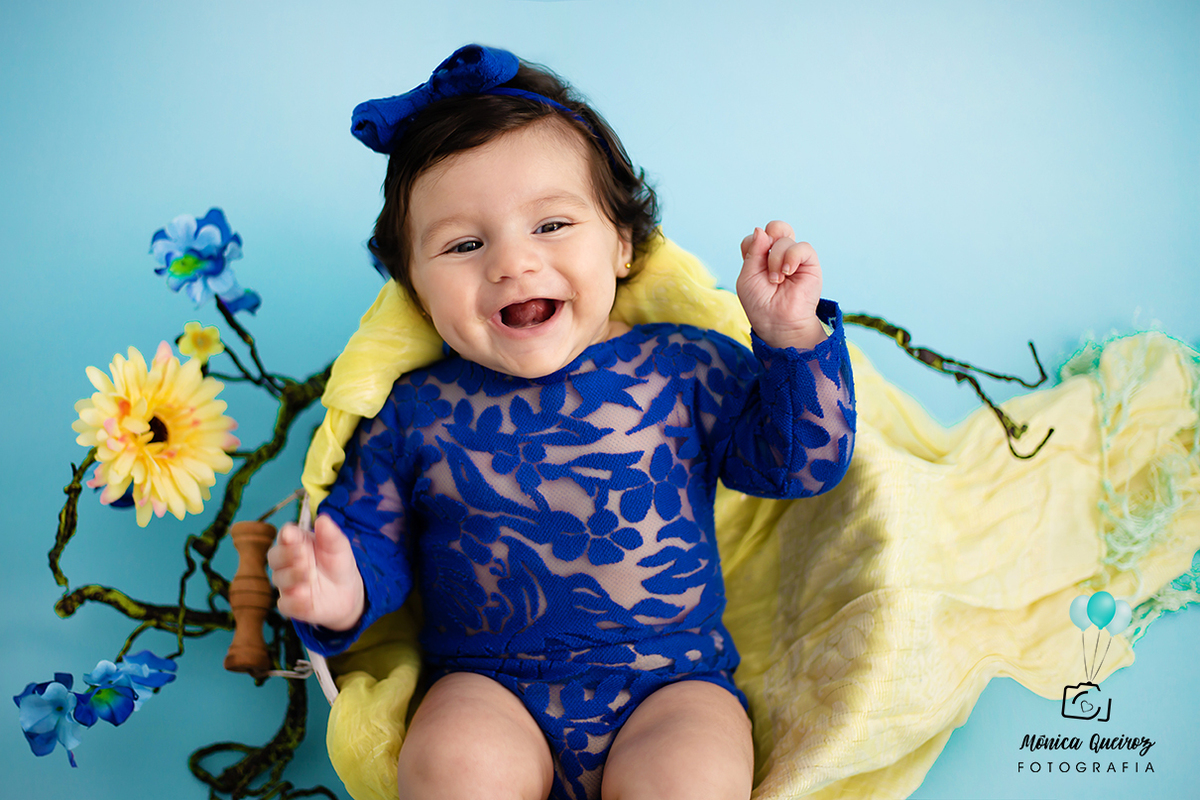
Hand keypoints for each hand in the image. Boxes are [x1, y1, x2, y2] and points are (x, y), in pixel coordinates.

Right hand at [268, 514, 364, 630]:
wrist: (347, 591)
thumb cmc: (338, 562)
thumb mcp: (339, 547)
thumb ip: (330, 534)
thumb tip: (322, 519)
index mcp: (296, 542)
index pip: (285, 535)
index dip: (287, 536)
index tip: (291, 535)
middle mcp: (287, 562)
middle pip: (274, 556)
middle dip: (285, 555)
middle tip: (302, 555)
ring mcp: (287, 583)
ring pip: (279, 579)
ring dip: (292, 576)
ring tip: (309, 575)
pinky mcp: (291, 603)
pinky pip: (285, 604)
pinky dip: (294, 602)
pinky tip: (306, 599)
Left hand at [735, 221, 825, 349]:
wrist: (777, 321)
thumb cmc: (760, 304)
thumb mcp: (747, 276)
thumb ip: (752, 251)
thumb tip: (761, 230)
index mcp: (760, 259)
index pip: (756, 237)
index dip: (752, 245)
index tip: (752, 264)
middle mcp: (778, 256)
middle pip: (774, 228)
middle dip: (769, 236)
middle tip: (766, 255)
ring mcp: (794, 259)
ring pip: (785, 239)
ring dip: (775, 259)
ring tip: (776, 280)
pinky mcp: (809, 264)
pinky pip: (802, 247)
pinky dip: (792, 257)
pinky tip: (787, 272)